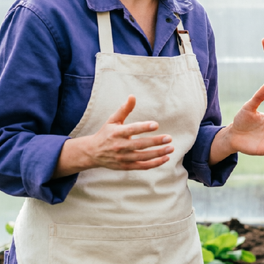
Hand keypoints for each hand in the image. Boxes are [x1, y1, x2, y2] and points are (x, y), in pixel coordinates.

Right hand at [59, 95, 173, 175]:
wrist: (92, 152)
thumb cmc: (106, 133)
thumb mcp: (112, 120)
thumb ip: (124, 109)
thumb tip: (133, 96)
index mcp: (116, 132)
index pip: (132, 129)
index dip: (144, 127)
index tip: (156, 125)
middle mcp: (119, 146)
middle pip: (139, 144)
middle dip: (155, 142)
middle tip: (169, 138)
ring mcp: (123, 158)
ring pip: (143, 157)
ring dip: (158, 153)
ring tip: (171, 148)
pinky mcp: (125, 166)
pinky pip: (142, 166)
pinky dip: (154, 164)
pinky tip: (166, 158)